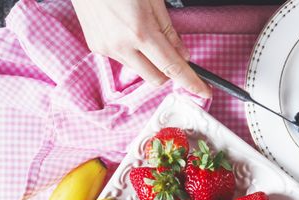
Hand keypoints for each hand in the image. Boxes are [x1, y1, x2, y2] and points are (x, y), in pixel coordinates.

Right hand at [69, 0, 208, 96]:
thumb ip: (169, 31)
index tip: (203, 91)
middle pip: (155, 78)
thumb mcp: (153, 1)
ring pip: (138, 70)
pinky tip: (126, 33)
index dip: (190, 82)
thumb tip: (183, 54)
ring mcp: (106, 48)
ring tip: (142, 33)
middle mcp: (121, 45)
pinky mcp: (96, 46)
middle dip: (167, 72)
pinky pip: (122, 60)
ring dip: (148, 61)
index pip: (172, 67)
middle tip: (171, 54)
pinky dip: (131, 53)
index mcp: (140, 32)